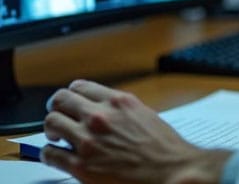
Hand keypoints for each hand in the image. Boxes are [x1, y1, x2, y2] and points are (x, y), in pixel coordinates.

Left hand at [41, 80, 231, 183]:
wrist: (171, 170)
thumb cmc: (163, 147)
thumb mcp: (143, 114)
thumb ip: (120, 109)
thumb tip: (102, 109)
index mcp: (118, 102)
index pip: (80, 87)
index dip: (71, 94)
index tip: (70, 101)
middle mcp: (100, 117)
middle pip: (60, 101)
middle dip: (56, 108)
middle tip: (58, 116)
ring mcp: (88, 141)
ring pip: (51, 123)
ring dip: (51, 129)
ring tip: (58, 137)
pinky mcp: (81, 166)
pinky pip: (50, 154)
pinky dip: (49, 154)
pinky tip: (57, 155)